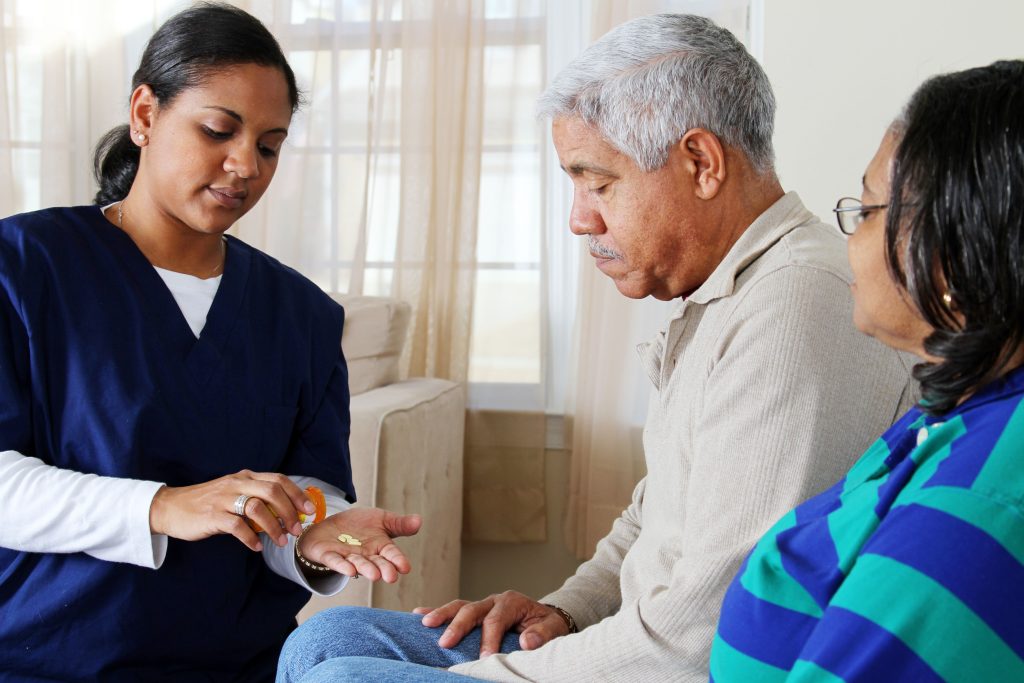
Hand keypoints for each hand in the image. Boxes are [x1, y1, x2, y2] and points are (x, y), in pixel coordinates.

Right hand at [149, 470, 314, 550]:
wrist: (171, 507)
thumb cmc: (208, 503)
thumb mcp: (234, 493)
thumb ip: (256, 498)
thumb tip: (286, 513)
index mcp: (245, 477)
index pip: (279, 480)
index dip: (298, 494)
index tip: (310, 510)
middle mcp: (237, 483)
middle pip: (272, 492)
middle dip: (290, 512)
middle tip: (298, 529)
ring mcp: (224, 498)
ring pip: (258, 508)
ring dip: (274, 527)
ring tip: (281, 541)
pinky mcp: (212, 515)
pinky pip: (237, 526)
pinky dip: (251, 538)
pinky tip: (257, 546)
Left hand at [298, 507, 421, 581]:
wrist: (332, 523)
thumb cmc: (359, 525)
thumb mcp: (382, 519)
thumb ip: (399, 523)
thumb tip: (419, 520)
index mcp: (380, 547)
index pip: (391, 554)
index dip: (398, 561)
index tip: (405, 568)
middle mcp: (366, 555)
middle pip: (376, 563)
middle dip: (383, 569)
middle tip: (391, 577)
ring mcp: (348, 556)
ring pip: (358, 564)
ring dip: (366, 569)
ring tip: (374, 575)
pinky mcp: (329, 555)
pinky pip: (335, 561)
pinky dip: (342, 566)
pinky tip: (350, 571)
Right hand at [414, 591, 570, 656]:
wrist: (544, 619)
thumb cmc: (547, 625)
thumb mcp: (553, 629)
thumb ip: (542, 634)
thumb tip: (527, 642)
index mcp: (512, 602)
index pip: (496, 619)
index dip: (489, 638)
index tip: (485, 657)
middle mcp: (494, 600)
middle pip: (473, 609)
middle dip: (458, 625)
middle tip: (446, 643)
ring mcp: (482, 605)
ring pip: (459, 606)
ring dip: (442, 614)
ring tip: (425, 623)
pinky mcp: (474, 612)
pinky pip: (454, 610)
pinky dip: (437, 611)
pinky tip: (419, 615)